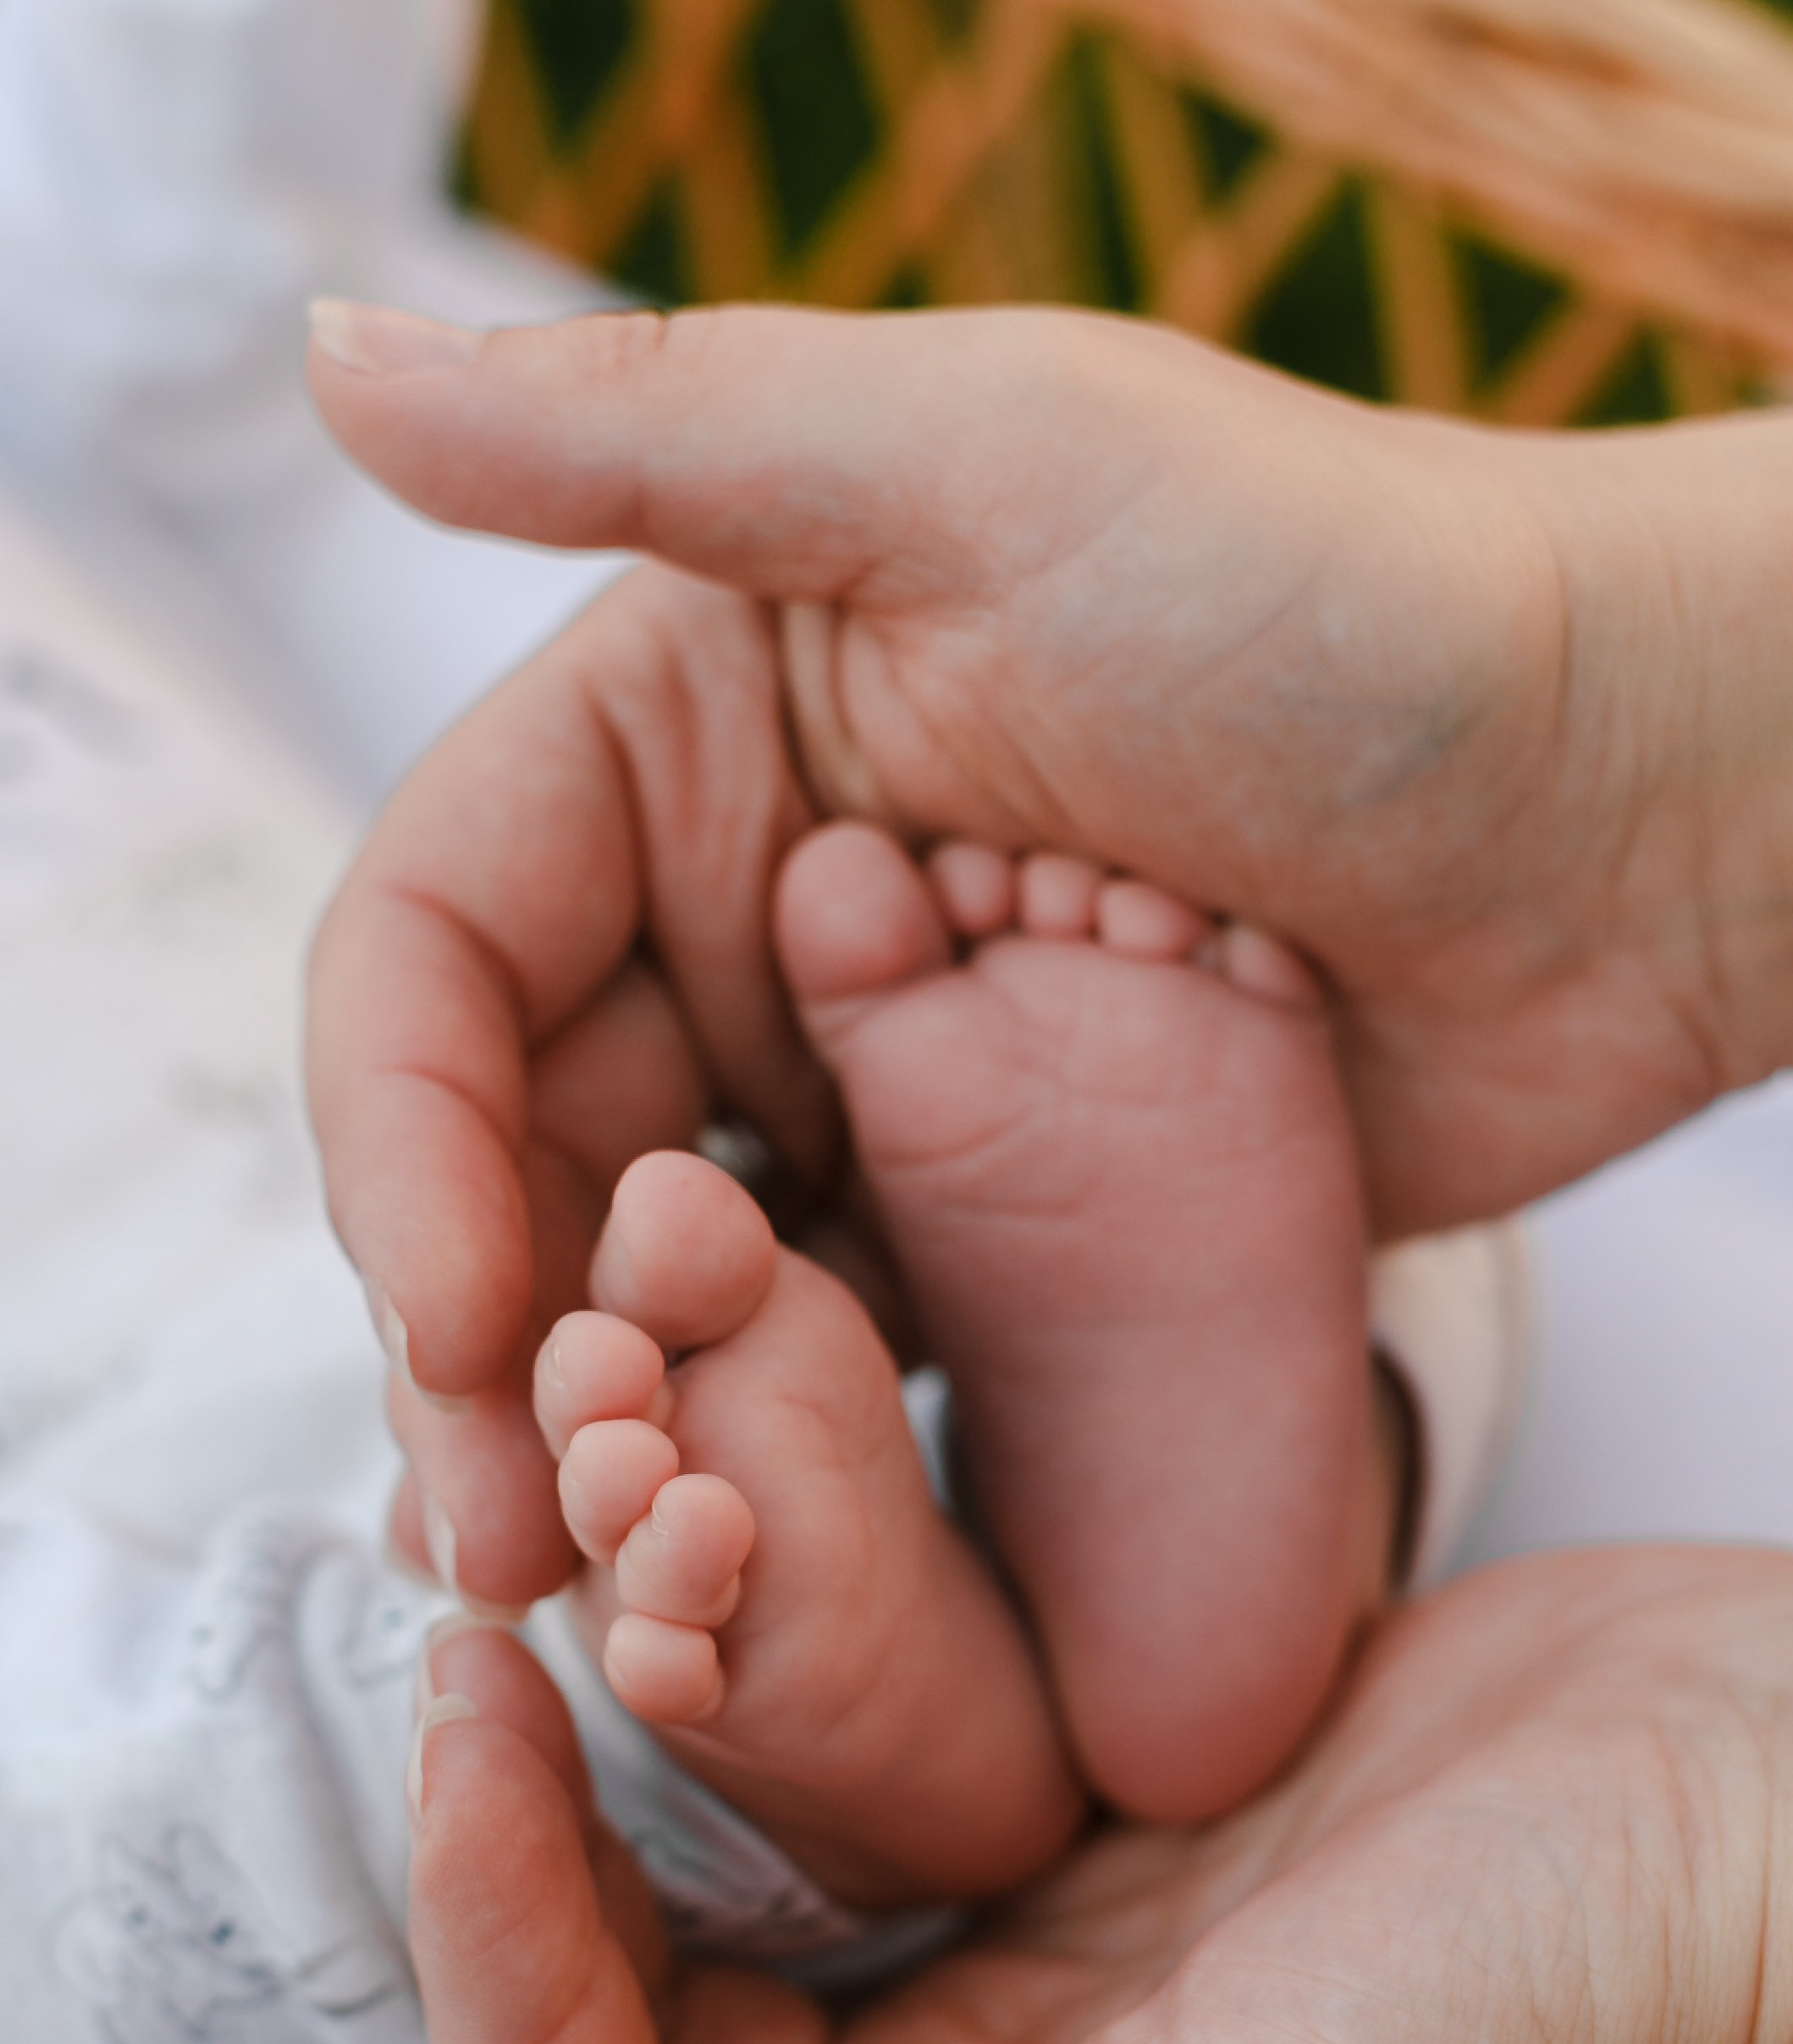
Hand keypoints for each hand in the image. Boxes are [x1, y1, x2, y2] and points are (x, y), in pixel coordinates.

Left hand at [297, 1546, 1792, 2043]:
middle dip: (512, 1866)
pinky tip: (670, 1583)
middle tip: (441, 1656)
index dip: (495, 1977)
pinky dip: (754, 1683)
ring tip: (494, 1614)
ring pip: (738, 1883)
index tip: (459, 1740)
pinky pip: (864, 1761)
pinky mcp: (1098, 1822)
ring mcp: (1034, 1973)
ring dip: (615, 1766)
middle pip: (644, 2026)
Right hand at [304, 300, 1792, 1605]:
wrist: (1633, 802)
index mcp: (694, 723)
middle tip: (506, 1533)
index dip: (406, 1136)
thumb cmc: (1344, 600)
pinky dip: (749, 1454)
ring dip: (598, 1430)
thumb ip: (649, 434)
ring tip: (590, 1586)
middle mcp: (748, 901)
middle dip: (484, 1339)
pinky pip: (817, 1349)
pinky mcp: (985, 1210)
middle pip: (522, 1144)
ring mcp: (868, 1072)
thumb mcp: (985, 467)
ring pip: (647, 1275)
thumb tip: (337, 356)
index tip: (459, 1320)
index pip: (447, 940)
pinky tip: (712, 1577)